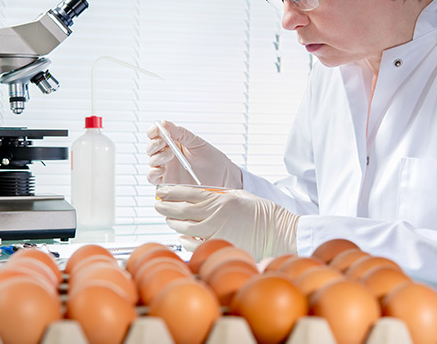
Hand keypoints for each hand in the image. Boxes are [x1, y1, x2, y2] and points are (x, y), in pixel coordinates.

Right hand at [146, 121, 241, 187]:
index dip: (154, 131)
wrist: (223, 177)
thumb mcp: (197, 142)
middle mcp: (167, 156)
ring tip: (170, 155)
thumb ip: (180, 133)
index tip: (157, 130)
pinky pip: (153, 178)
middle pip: (151, 148)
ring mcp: (167, 169)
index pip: (156, 135)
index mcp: (174, 143)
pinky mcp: (167, 183)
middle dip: (154, 144)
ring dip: (156, 157)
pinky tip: (162, 170)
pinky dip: (154, 173)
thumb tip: (163, 123)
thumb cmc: (212, 159)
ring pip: (151, 162)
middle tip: (164, 143)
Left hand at [155, 185, 299, 260]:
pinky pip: (196, 244)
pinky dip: (186, 240)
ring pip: (185, 228)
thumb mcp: (239, 196)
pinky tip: (181, 237)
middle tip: (157, 205)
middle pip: (181, 211)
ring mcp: (216, 232)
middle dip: (166, 207)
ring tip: (168, 219)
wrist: (279, 231)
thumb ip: (219, 196)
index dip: (171, 192)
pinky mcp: (220, 246)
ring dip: (173, 223)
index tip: (161, 190)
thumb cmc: (262, 212)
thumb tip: (200, 197)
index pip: (187, 193)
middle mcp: (214, 215)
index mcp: (219, 199)